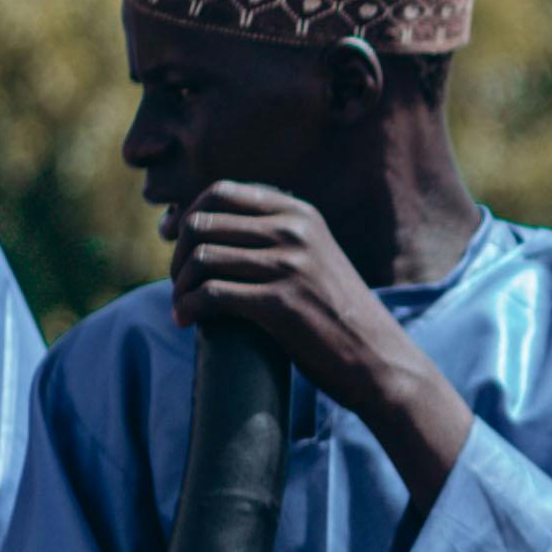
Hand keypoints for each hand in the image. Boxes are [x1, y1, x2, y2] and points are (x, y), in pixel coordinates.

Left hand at [168, 181, 468, 505]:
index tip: (175, 241)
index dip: (188, 215)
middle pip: (203, 223)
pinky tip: (185, 321)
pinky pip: (212, 294)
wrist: (377, 359)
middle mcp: (294, 231)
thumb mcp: (313, 257)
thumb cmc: (336, 314)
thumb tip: (208, 227)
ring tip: (181, 306)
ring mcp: (289, 265)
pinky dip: (188, 307)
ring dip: (179, 285)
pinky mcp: (281, 303)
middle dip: (179, 254)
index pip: (221, 192)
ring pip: (202, 257)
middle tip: (178, 283)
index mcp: (300, 213)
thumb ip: (274, 236)